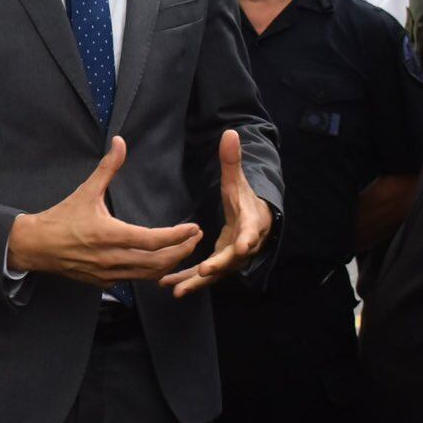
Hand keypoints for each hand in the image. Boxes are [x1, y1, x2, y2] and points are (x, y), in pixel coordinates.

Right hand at [6, 138, 201, 285]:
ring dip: (170, 263)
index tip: (193, 228)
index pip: (153, 240)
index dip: (177, 236)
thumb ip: (108, 168)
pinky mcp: (104, 282)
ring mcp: (108, 273)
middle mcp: (111, 258)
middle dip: (181, 251)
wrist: (36, 246)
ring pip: (149, 275)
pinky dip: (151, 271)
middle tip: (195, 238)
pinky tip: (160, 261)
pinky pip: (135, 279)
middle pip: (158, 262)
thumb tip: (120, 142)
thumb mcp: (86, 191)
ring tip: (183, 249)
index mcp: (109, 235)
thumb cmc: (62, 218)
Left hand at [160, 129, 273, 296]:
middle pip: (232, 259)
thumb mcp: (238, 181)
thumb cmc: (244, 200)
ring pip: (215, 273)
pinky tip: (166, 285)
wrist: (255, 222)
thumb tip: (230, 133)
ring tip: (175, 288)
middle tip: (202, 272)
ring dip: (196, 282)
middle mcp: (243, 247)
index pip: (250, 232)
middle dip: (217, 266)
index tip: (242, 246)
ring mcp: (231, 260)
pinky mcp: (219, 267)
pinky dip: (187, 282)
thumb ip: (232, 160)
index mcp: (249, 224)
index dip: (247, 239)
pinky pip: (203, 277)